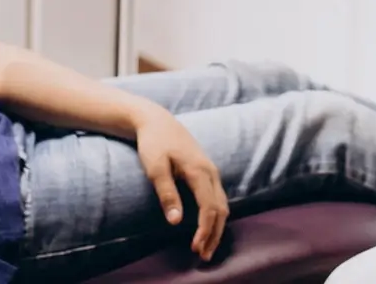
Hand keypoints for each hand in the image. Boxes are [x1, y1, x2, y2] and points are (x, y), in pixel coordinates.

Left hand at [134, 108, 228, 260]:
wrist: (156, 120)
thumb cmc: (153, 143)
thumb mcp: (154, 167)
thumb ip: (166, 193)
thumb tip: (175, 221)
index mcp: (199, 171)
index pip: (209, 207)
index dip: (205, 230)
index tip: (195, 248)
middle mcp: (210, 171)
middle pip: (221, 209)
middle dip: (214, 234)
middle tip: (203, 255)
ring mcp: (211, 170)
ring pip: (222, 203)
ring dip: (217, 227)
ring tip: (206, 246)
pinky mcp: (207, 170)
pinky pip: (218, 197)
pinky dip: (216, 215)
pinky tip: (208, 226)